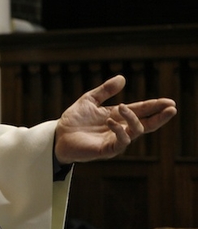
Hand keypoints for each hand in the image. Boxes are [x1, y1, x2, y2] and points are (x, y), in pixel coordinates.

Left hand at [54, 75, 176, 164]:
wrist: (58, 135)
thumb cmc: (74, 120)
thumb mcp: (89, 100)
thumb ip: (105, 90)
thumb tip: (122, 78)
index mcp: (117, 116)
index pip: (140, 111)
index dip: (154, 106)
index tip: (169, 102)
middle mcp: (120, 129)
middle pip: (146, 124)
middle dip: (159, 116)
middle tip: (171, 108)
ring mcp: (114, 140)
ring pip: (135, 132)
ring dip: (133, 118)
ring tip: (122, 107)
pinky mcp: (106, 150)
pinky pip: (120, 143)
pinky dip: (119, 130)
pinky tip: (111, 121)